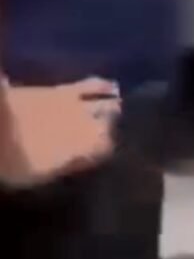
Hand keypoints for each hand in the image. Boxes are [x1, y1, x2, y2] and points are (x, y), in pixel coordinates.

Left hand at [0, 78, 119, 188]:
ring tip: (117, 107)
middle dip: (111, 126)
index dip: (105, 151)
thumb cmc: (17, 158)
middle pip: (110, 124)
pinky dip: (104, 86)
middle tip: (110, 130)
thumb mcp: (41, 174)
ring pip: (107, 103)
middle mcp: (91, 123)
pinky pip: (93, 84)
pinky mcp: (66, 89)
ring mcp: (80, 104)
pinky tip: (110, 86)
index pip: (108, 147)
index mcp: (88, 146)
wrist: (0, 123)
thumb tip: (85, 158)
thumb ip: (68, 164)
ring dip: (112, 106)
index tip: (101, 154)